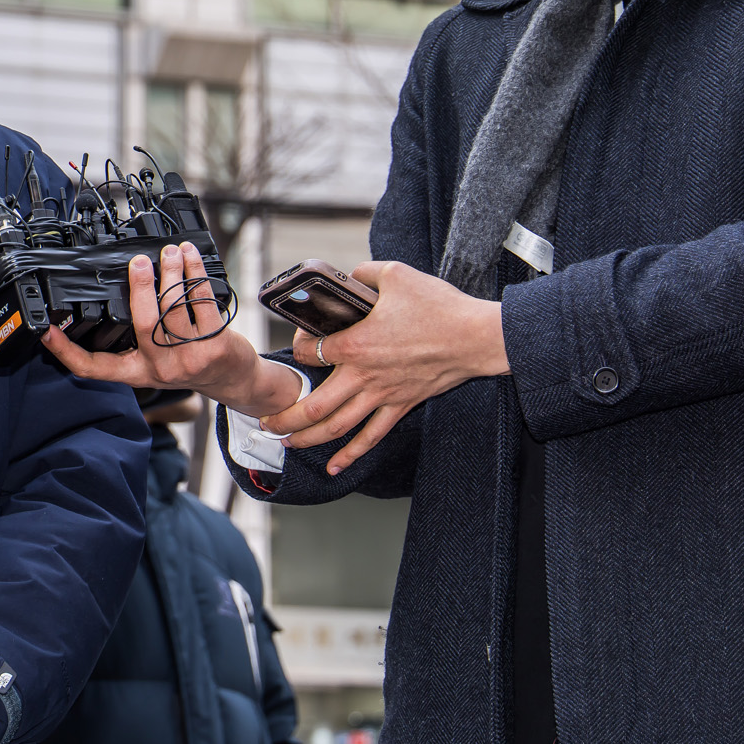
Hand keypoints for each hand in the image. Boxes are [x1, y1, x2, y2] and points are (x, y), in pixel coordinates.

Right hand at [43, 243, 304, 416]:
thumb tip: (116, 296)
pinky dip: (195, 275)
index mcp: (136, 372)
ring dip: (172, 273)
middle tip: (138, 262)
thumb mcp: (155, 362)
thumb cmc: (191, 363)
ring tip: (169, 253)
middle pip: (143, 323)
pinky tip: (191, 259)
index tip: (47, 333)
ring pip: (174, 308)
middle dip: (140, 287)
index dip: (67, 352)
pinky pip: (201, 302)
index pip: (94, 368)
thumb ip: (135, 340)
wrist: (234, 380)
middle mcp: (159, 369)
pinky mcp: (214, 345)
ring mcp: (188, 358)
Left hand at [260, 260, 507, 473]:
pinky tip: (335, 468)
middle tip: (265, 422)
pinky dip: (351, 455)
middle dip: (284, 418)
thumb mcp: (395, 275)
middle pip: (313, 406)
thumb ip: (364, 274)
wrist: (478, 337)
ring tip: (287, 443)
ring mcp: (382, 395)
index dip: (297, 349)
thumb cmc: (439, 307)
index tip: (299, 346)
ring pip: (336, 426)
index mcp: (356, 344)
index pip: (309, 354)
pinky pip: (371, 437)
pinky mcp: (401, 405)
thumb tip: (349, 277)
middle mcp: (363, 375)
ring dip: (308, 438)